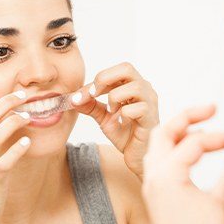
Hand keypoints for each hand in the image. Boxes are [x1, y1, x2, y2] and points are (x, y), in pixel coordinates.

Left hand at [71, 62, 158, 178]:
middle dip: (105, 79)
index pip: (115, 71)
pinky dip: (124, 114)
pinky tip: (121, 123)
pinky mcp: (152, 118)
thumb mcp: (103, 117)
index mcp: (132, 85)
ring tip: (110, 111)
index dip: (96, 79)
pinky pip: (138, 108)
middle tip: (93, 94)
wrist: (135, 155)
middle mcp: (144, 90)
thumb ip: (89, 105)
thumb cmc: (124, 133)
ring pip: (134, 87)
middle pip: (127, 68)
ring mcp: (150, 103)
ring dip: (115, 98)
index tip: (81, 95)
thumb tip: (72, 98)